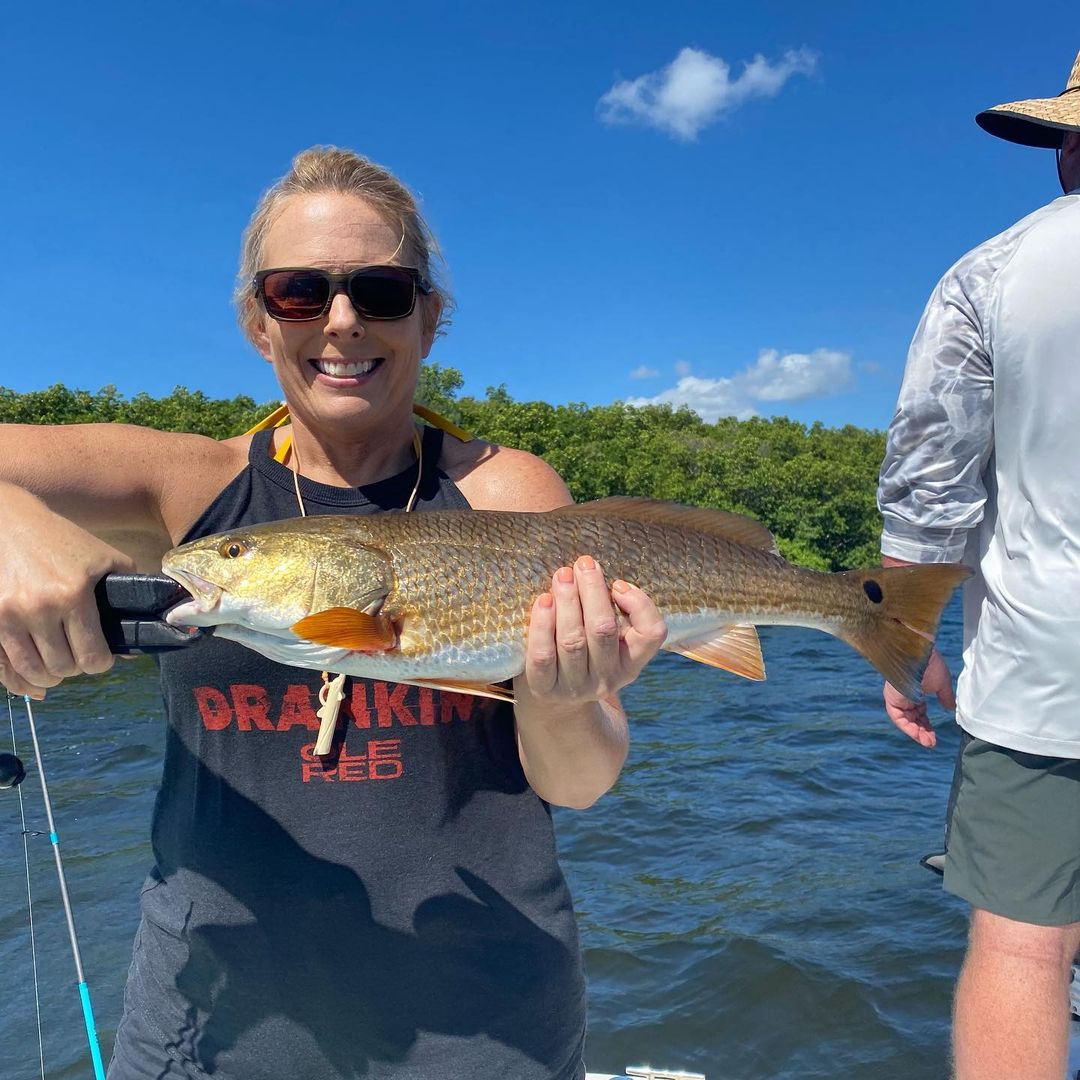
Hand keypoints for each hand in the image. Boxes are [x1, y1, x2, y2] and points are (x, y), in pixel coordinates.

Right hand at [0, 501, 134, 698]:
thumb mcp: (106, 560)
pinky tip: (31, 683)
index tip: (102, 656)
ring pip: (32, 671)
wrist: (10, 521)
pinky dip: (17, 680)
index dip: (101, 663)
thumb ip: (125, 598)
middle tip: (79, 656)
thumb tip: (133, 646)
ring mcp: (7, 615)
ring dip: (49, 675)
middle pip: (63, 667)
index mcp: (73, 594)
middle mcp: (39, 608)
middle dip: (75, 667)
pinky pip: (0, 666)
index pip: (92, 657)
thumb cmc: (64, 540)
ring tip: (58, 666)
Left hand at [522, 555, 666, 704]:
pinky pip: (543, 656)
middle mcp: (607, 678)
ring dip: (567, 602)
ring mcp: (575, 687)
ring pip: (573, 641)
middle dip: (593, 591)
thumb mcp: (610, 639)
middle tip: (584, 563)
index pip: (652, 634)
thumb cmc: (585, 651)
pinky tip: (543, 601)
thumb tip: (593, 571)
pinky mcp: (545, 689)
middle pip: (603, 630)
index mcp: (631, 663)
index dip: (639, 604)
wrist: (555, 700)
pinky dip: (543, 626)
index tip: (618, 583)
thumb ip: (612, 610)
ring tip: (562, 575)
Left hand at [883, 648, 955, 747]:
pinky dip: (908, 728)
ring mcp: (896, 697)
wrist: (919, 652)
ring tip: (928, 743)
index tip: (934, 735)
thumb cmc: (930, 663)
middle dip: (922, 731)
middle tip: (932, 742)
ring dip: (916, 733)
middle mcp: (904, 695)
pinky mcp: (891, 698)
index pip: (919, 712)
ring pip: (905, 720)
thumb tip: (950, 709)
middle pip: (912, 718)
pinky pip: (898, 718)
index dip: (927, 724)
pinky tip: (919, 736)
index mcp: (915, 690)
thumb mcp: (941, 684)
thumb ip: (945, 697)